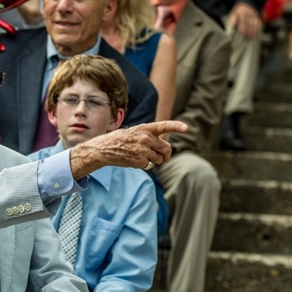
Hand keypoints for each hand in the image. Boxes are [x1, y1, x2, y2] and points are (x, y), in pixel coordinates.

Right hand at [69, 120, 187, 179]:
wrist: (104, 149)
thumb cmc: (120, 140)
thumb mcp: (135, 133)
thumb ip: (150, 137)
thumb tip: (166, 150)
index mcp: (145, 128)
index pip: (164, 126)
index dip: (177, 127)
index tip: (187, 128)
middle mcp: (146, 138)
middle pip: (166, 148)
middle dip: (166, 155)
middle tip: (164, 158)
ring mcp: (143, 150)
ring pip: (159, 159)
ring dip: (154, 161)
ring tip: (142, 157)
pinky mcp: (140, 161)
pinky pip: (149, 166)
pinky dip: (145, 165)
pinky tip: (134, 160)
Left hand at [229, 2, 261, 38]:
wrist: (246, 3)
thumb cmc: (238, 11)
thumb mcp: (234, 13)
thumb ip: (233, 20)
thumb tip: (232, 26)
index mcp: (242, 13)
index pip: (244, 22)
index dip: (244, 29)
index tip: (243, 34)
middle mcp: (249, 14)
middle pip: (250, 24)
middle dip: (248, 31)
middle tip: (247, 37)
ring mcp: (254, 15)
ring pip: (255, 24)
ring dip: (254, 31)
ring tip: (251, 37)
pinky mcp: (258, 16)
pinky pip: (259, 23)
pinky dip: (258, 29)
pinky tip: (256, 33)